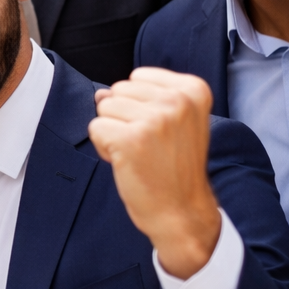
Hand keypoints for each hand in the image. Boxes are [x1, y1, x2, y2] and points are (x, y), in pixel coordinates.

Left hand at [88, 68, 220, 279]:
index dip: (138, 105)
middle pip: (118, 90)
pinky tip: (127, 162)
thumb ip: (139, 100)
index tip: (160, 131)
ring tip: (138, 154)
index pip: (138, 77)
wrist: (182, 211)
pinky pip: (95, 128)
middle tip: (148, 146)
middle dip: (124, 118)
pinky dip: (103, 147)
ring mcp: (154, 119)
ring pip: (104, 107)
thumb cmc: (174, 168)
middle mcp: (177, 100)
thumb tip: (100, 93)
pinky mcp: (131, 138)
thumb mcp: (172, 123)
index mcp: (193, 90)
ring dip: (113, 132)